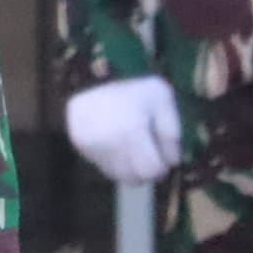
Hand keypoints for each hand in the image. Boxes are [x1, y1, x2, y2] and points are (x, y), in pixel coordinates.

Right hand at [65, 75, 181, 184]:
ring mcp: (92, 144)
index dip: (162, 167)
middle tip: (149, 155)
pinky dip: (113, 161)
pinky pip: (103, 166)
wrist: (93, 74)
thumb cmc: (134, 89)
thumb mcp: (163, 99)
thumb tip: (171, 162)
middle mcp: (109, 141)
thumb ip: (172, 132)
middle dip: (146, 171)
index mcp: (132, 129)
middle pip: (135, 178)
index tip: (163, 156)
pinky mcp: (80, 145)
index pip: (152, 170)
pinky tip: (116, 143)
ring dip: (130, 168)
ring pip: (118, 175)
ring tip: (133, 148)